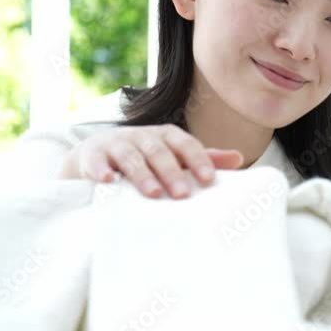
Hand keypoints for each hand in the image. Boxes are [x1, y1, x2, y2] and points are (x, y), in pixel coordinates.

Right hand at [60, 124, 243, 197]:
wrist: (94, 155)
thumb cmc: (143, 158)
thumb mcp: (172, 156)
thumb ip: (201, 158)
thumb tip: (239, 159)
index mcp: (165, 136)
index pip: (185, 144)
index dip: (198, 159)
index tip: (209, 180)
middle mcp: (142, 136)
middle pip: (159, 151)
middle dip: (172, 172)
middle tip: (182, 195)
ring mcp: (116, 143)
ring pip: (130, 157)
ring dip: (142, 174)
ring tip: (153, 193)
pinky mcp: (91, 154)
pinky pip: (96, 161)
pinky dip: (100, 169)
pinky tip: (107, 182)